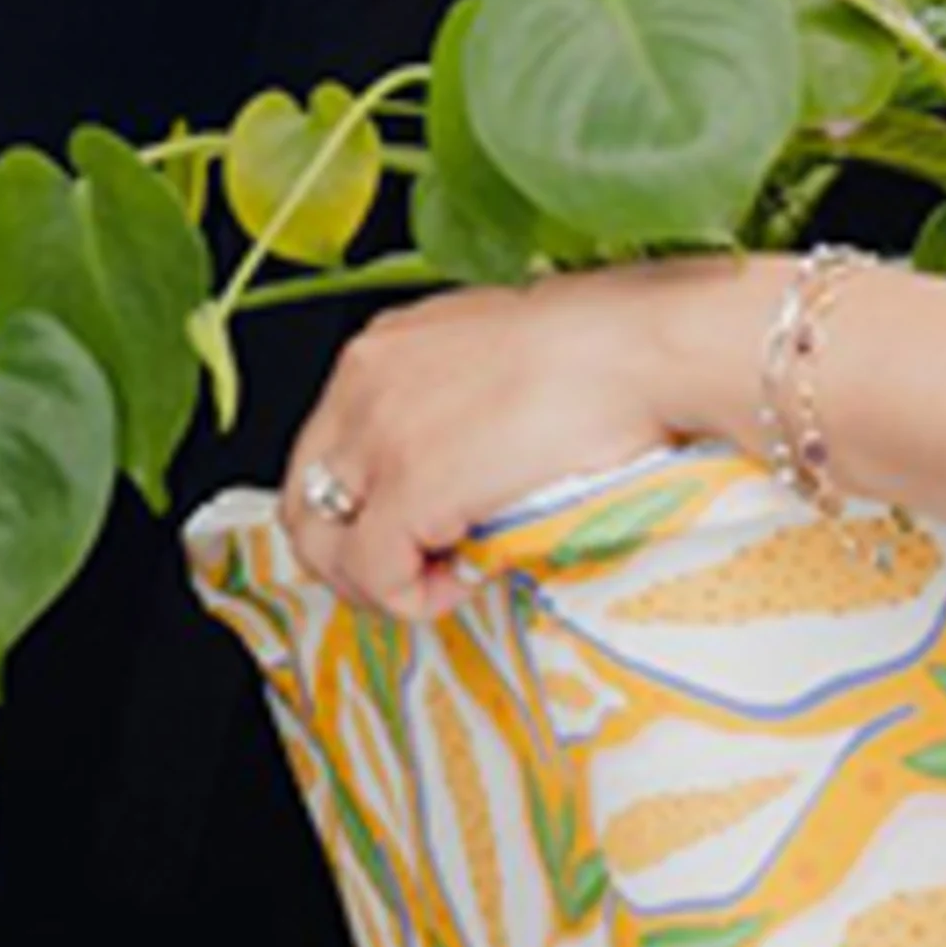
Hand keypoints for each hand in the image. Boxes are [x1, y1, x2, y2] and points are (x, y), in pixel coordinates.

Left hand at [278, 264, 742, 619]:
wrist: (643, 350)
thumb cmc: (602, 349)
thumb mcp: (495, 352)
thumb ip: (453, 397)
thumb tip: (459, 457)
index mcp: (381, 349)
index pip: (323, 447)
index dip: (358, 504)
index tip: (409, 529)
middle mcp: (362, 386)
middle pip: (302, 498)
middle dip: (348, 553)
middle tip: (410, 573)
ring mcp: (379, 437)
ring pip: (321, 544)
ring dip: (373, 580)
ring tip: (436, 582)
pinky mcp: (410, 488)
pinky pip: (373, 572)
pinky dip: (409, 597)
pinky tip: (463, 582)